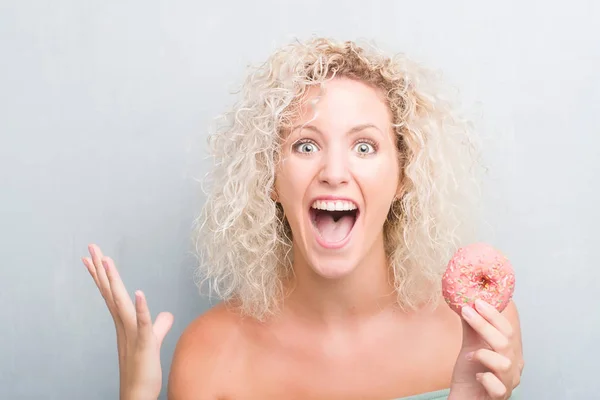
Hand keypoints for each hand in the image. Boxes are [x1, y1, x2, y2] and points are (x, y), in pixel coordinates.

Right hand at [82, 244, 173, 399]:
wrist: (138, 394)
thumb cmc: (143, 369)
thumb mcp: (154, 341)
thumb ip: (159, 325)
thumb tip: (167, 313)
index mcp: (125, 321)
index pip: (112, 293)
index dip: (103, 274)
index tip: (93, 256)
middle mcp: (124, 324)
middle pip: (111, 291)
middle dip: (101, 269)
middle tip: (90, 247)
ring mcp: (132, 333)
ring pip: (122, 302)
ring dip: (115, 281)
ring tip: (107, 260)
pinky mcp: (144, 344)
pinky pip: (143, 323)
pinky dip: (141, 308)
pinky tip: (138, 293)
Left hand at [449, 300, 522, 399]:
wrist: (465, 399)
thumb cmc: (470, 375)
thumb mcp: (470, 347)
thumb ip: (472, 328)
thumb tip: (467, 304)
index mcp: (510, 353)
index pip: (507, 329)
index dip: (493, 314)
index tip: (477, 301)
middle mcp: (513, 367)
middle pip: (505, 342)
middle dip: (484, 325)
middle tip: (466, 311)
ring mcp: (508, 383)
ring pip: (504, 363)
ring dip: (483, 354)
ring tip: (469, 355)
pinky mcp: (499, 397)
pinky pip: (497, 387)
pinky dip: (486, 379)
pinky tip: (477, 376)